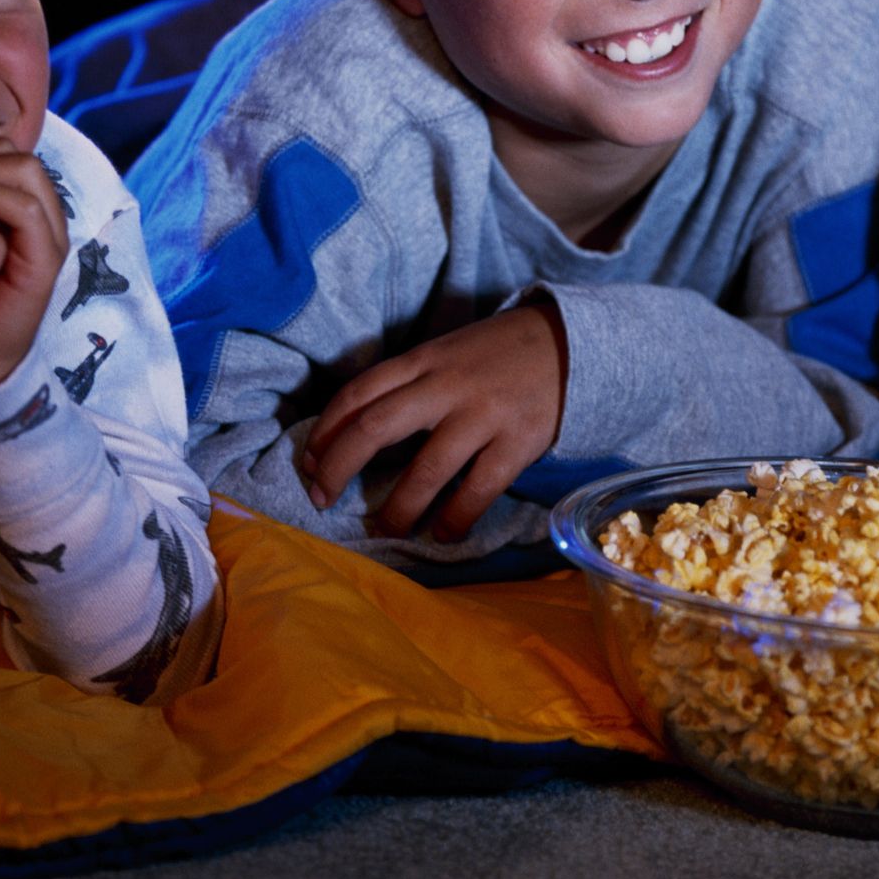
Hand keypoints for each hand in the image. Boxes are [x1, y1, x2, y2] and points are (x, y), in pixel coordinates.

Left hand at [299, 305, 568, 540]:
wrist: (569, 344)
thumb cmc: (496, 355)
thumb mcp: (446, 353)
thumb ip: (408, 383)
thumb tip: (355, 434)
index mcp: (423, 359)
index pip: (357, 394)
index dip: (324, 433)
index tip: (309, 464)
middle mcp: (446, 385)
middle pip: (373, 427)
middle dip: (337, 468)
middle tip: (322, 499)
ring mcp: (483, 414)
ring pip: (425, 469)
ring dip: (397, 509)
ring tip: (386, 529)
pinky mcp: (517, 442)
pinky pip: (477, 490)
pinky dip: (455, 519)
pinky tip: (443, 534)